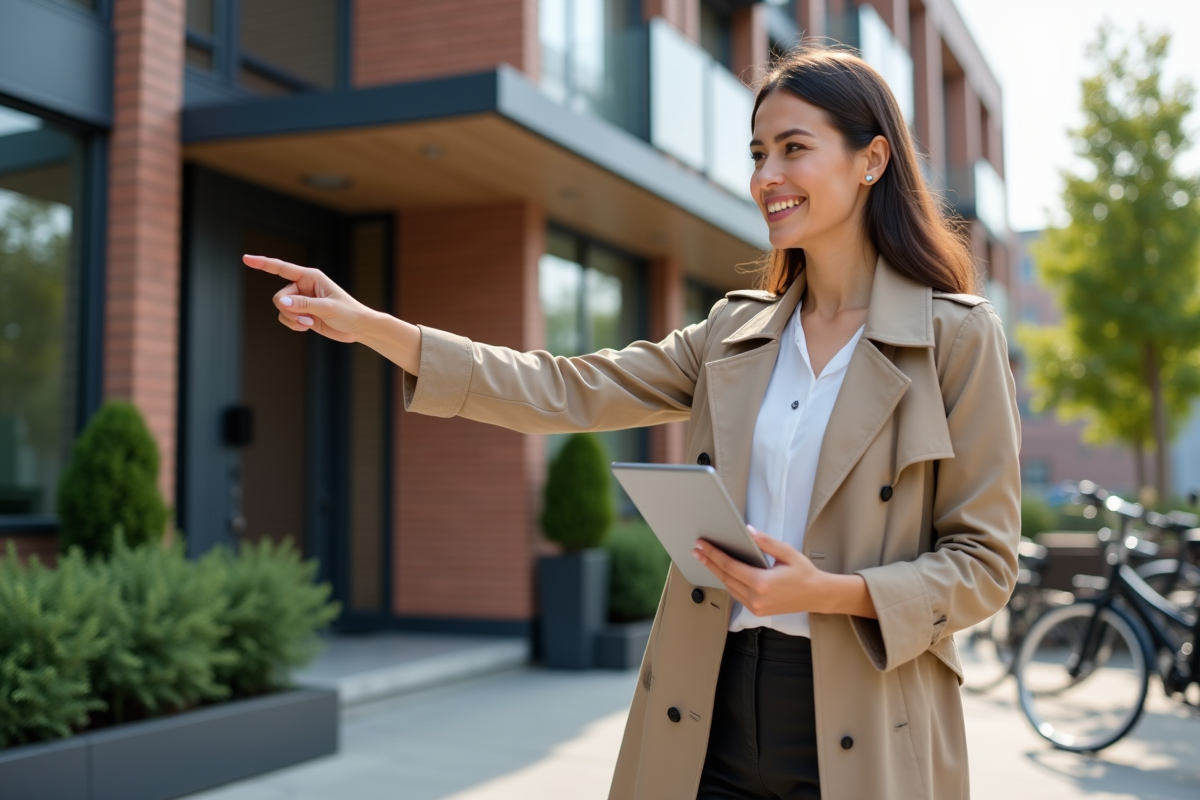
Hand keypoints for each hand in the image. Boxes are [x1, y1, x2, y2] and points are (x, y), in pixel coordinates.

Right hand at [243, 254, 375, 343]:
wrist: (359, 328)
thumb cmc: (349, 313)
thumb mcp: (327, 308)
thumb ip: (303, 305)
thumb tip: (281, 302)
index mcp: (310, 276)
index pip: (281, 268)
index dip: (263, 263)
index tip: (245, 258)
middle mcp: (303, 286)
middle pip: (279, 296)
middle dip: (289, 310)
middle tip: (307, 318)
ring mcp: (302, 300)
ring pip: (281, 309)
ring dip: (292, 319)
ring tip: (310, 323)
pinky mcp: (302, 313)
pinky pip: (286, 318)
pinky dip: (294, 325)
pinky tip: (307, 327)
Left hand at [693, 527, 831, 616]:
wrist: (817, 595)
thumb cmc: (804, 573)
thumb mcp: (787, 553)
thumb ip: (765, 542)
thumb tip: (747, 531)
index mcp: (762, 582)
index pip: (729, 566)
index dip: (713, 554)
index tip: (701, 545)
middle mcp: (756, 597)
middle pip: (725, 577)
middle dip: (709, 562)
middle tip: (696, 550)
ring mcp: (755, 607)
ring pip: (729, 587)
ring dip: (716, 572)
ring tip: (706, 558)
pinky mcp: (757, 611)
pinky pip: (736, 594)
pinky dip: (728, 582)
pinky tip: (722, 572)